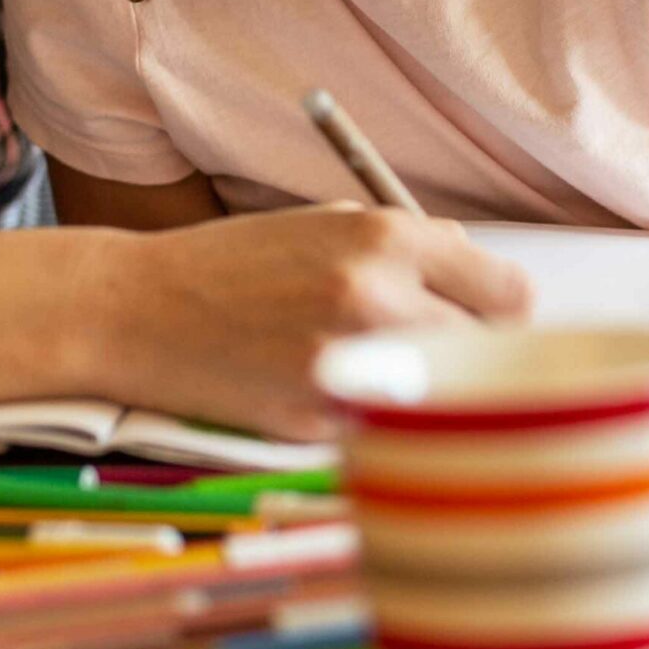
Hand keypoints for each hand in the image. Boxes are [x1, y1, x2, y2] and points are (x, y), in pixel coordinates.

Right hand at [93, 204, 532, 439]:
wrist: (140, 308)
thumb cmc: (235, 262)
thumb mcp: (324, 224)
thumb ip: (404, 247)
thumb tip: (477, 275)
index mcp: (385, 238)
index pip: (508, 291)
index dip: (500, 310)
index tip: (486, 321)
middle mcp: (380, 296)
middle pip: (491, 349)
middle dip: (471, 353)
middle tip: (430, 352)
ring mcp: (355, 363)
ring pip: (450, 392)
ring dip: (430, 387)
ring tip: (383, 372)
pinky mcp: (326, 419)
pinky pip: (392, 424)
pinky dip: (379, 417)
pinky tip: (336, 395)